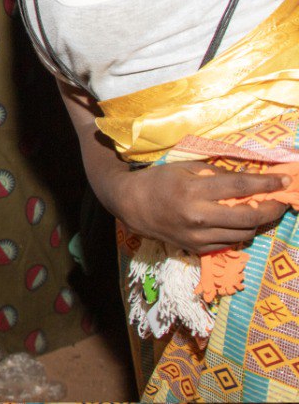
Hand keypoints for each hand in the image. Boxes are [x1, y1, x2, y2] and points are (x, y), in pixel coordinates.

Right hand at [113, 163, 288, 253]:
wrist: (132, 205)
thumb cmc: (159, 181)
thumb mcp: (185, 168)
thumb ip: (216, 173)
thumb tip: (249, 177)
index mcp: (193, 190)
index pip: (240, 186)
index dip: (267, 183)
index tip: (285, 180)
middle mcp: (198, 216)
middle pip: (249, 216)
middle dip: (272, 208)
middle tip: (282, 200)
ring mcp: (198, 236)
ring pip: (244, 233)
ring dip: (258, 221)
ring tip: (262, 210)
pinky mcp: (197, 248)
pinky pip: (230, 243)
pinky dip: (240, 232)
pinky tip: (240, 222)